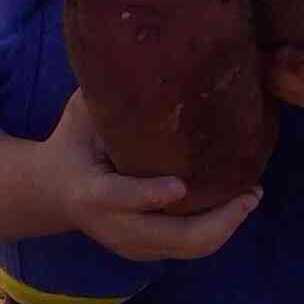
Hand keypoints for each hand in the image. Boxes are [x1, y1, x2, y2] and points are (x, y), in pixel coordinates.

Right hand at [47, 92, 258, 260]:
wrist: (51, 193)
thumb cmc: (71, 144)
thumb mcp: (80, 116)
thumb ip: (106, 96)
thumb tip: (143, 52)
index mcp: (91, 191)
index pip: (120, 198)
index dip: (148, 196)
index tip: (180, 186)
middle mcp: (113, 226)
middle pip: (171, 239)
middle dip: (216, 221)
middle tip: (250, 193)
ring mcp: (131, 246)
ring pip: (186, 249)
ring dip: (225, 227)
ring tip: (252, 197)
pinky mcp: (146, 252)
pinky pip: (187, 248)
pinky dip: (216, 232)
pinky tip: (236, 206)